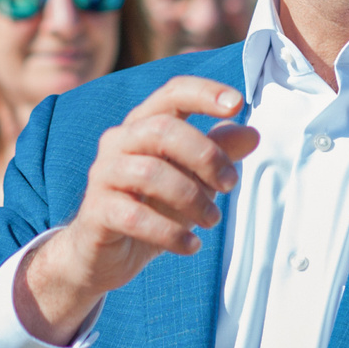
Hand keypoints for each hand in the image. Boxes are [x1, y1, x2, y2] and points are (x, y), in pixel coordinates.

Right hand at [14, 77, 261, 345]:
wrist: (104, 255)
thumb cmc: (151, 208)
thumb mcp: (191, 179)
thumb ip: (217, 153)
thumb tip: (252, 134)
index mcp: (143, 125)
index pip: (172, 93)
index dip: (204, 93)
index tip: (238, 104)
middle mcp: (118, 142)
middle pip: (163, 129)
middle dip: (205, 156)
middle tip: (230, 184)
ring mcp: (103, 175)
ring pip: (150, 173)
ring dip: (192, 198)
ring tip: (212, 220)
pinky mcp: (96, 211)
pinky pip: (135, 217)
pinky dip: (170, 233)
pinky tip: (191, 246)